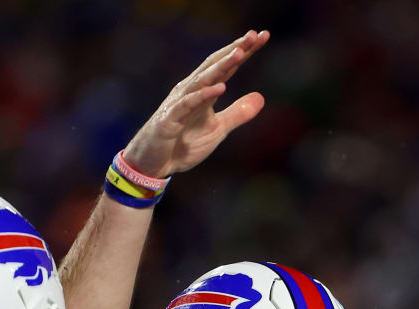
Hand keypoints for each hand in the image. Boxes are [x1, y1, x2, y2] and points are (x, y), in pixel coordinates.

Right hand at [121, 31, 269, 178]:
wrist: (155, 164)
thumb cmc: (183, 143)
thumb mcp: (217, 129)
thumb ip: (238, 113)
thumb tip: (261, 97)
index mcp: (204, 91)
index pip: (227, 67)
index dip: (244, 51)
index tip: (263, 36)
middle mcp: (191, 90)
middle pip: (215, 65)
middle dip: (235, 49)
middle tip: (254, 35)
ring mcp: (179, 103)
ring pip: (202, 80)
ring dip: (221, 66)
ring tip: (239, 53)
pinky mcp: (170, 119)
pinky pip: (187, 105)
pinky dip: (203, 95)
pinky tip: (219, 88)